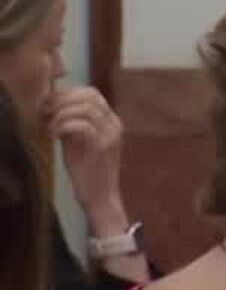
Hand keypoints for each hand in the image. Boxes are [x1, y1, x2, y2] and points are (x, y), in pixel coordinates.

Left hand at [46, 86, 125, 222]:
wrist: (99, 196)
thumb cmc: (87, 171)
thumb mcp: (78, 142)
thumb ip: (72, 123)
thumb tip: (52, 107)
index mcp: (111, 121)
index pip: (91, 93)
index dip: (67, 94)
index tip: (48, 105)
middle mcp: (115, 124)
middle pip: (89, 95)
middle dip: (62, 100)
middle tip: (46, 113)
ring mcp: (110, 135)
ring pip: (85, 108)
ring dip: (61, 114)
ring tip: (50, 126)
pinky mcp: (102, 147)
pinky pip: (82, 125)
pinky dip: (64, 126)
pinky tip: (54, 136)